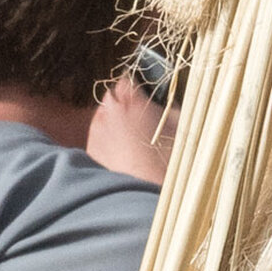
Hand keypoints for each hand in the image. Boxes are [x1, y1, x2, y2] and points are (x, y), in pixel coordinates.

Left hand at [84, 70, 171, 185]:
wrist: (149, 191)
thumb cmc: (170, 156)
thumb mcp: (179, 123)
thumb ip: (169, 104)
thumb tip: (166, 98)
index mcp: (132, 99)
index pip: (128, 80)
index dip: (137, 88)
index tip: (144, 97)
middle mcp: (110, 110)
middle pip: (112, 97)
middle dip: (123, 105)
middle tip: (140, 121)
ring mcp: (97, 130)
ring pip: (103, 117)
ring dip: (113, 124)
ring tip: (131, 142)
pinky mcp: (91, 150)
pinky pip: (98, 138)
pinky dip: (107, 142)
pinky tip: (122, 155)